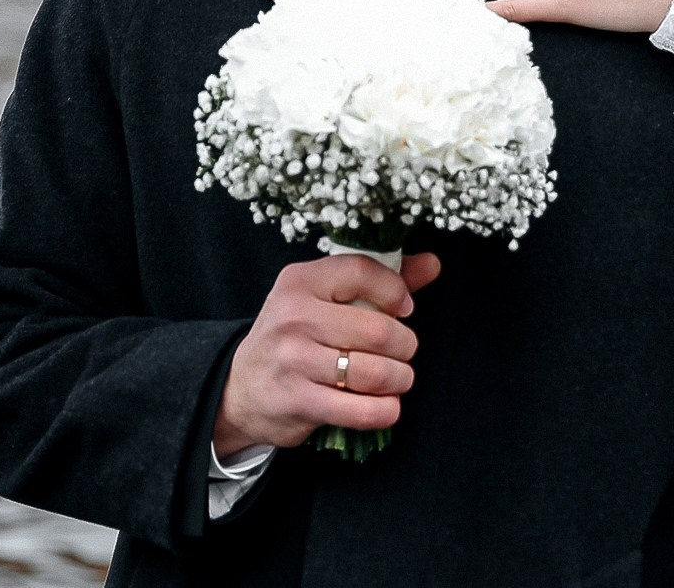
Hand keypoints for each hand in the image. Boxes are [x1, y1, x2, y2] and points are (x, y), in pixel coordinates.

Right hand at [213, 252, 443, 456]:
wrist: (241, 388)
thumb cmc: (295, 336)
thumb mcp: (324, 298)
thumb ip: (378, 280)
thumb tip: (432, 263)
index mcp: (300, 281)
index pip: (363, 271)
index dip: (396, 291)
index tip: (404, 309)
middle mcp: (294, 317)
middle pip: (379, 329)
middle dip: (405, 345)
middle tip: (402, 352)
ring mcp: (295, 360)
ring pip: (376, 372)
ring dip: (400, 379)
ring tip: (397, 378)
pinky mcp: (299, 401)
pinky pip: (363, 411)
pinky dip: (386, 410)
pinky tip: (385, 405)